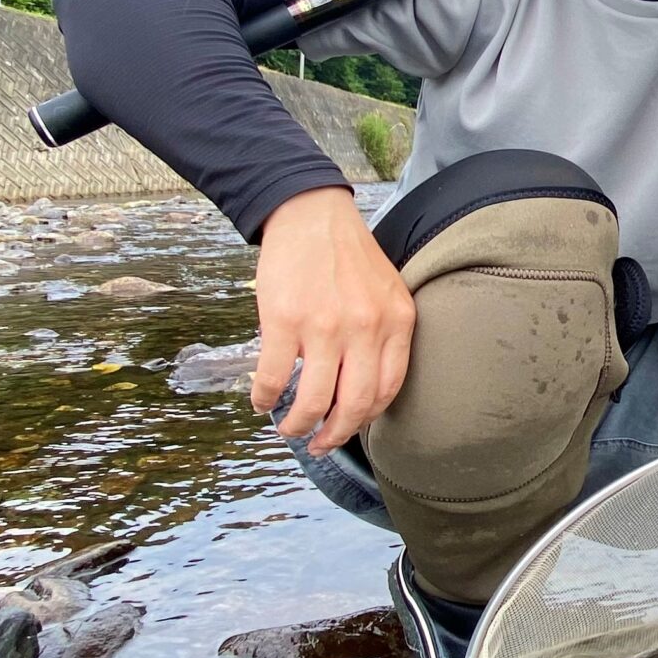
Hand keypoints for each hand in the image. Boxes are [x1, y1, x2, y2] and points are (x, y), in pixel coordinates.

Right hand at [249, 187, 414, 457]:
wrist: (309, 212)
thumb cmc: (346, 254)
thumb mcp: (386, 291)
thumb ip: (384, 334)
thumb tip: (366, 387)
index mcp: (396, 321)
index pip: (389, 389)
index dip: (367, 418)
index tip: (351, 427)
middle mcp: (365, 328)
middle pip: (355, 405)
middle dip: (335, 435)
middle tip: (319, 444)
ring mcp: (324, 326)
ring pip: (314, 400)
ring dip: (298, 425)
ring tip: (289, 429)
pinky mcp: (284, 321)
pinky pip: (274, 377)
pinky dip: (265, 398)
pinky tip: (261, 402)